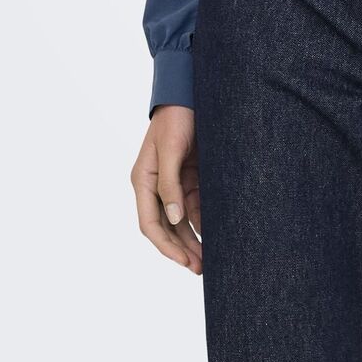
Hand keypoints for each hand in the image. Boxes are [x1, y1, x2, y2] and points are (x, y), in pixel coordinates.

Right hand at [131, 106, 202, 273]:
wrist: (191, 92)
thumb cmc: (176, 117)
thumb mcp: (171, 149)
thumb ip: (170, 184)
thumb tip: (173, 218)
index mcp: (143, 181)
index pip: (150, 224)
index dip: (166, 246)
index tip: (184, 261)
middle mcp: (156, 186)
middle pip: (167, 228)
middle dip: (182, 249)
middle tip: (201, 269)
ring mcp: (174, 182)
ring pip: (182, 221)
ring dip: (194, 240)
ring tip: (210, 260)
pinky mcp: (191, 176)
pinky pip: (196, 206)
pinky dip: (204, 221)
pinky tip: (217, 234)